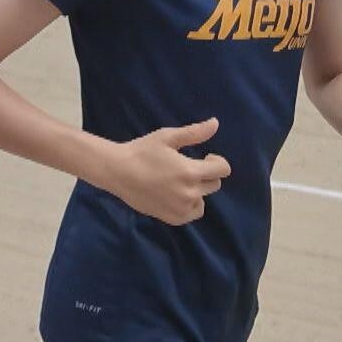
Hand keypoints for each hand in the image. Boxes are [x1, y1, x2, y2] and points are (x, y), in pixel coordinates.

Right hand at [98, 118, 231, 225]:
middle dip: (206, 174)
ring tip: (179, 181)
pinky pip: (193, 212)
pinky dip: (190, 204)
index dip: (217, 161)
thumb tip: (215, 123)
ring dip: (197, 190)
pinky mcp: (173, 218)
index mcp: (191, 172)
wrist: (118, 172)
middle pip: (214, 184)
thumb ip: (194, 133)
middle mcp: (190, 192)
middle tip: (188, 167)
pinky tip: (176, 194)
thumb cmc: (142, 151)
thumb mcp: (167, 137)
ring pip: (203, 199)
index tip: (205, 157)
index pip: (223, 170)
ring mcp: (182, 207)